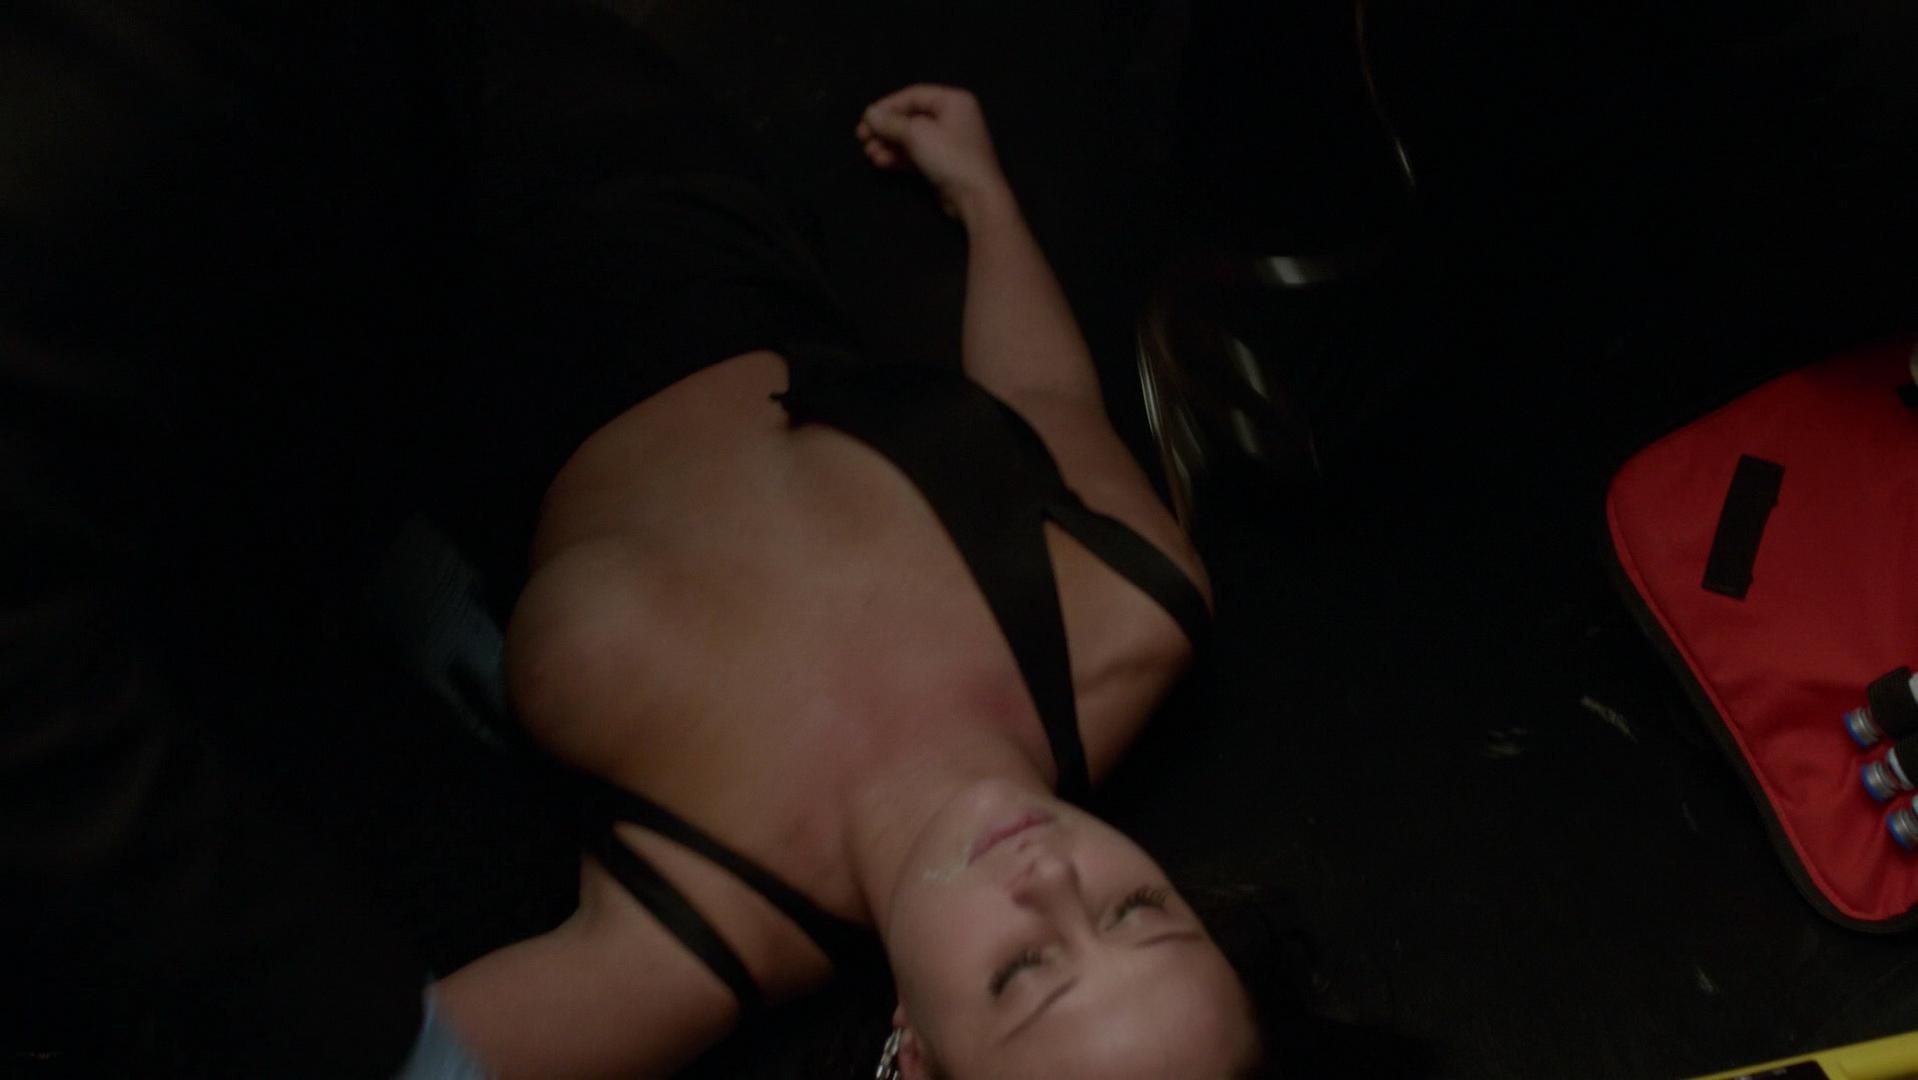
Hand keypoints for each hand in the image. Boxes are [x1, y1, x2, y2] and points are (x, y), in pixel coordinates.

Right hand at [856, 85, 1011, 223]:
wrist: (976, 198)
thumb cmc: (950, 156)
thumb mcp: (916, 133)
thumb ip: (890, 122)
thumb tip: (870, 113)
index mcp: (953, 101)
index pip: (913, 95)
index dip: (887, 106)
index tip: (866, 119)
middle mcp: (953, 118)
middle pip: (911, 117)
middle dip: (885, 129)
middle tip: (863, 139)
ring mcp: (949, 143)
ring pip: (912, 138)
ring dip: (889, 145)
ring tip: (870, 154)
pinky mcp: (944, 164)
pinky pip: (917, 155)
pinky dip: (899, 157)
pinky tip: (881, 162)